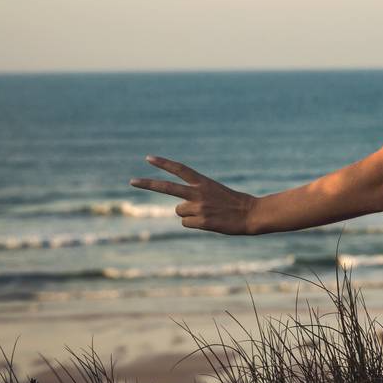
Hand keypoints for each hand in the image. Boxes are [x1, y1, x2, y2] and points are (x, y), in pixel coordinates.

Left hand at [129, 156, 257, 234]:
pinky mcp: (201, 221)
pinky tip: (209, 221)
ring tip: (207, 213)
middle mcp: (198, 192)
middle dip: (147, 184)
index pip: (180, 169)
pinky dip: (195, 224)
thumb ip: (195, 195)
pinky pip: (186, 223)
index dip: (164, 163)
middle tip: (131, 181)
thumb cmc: (233, 202)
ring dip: (189, 214)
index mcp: (203, 182)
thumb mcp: (214, 191)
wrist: (251, 214)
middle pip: (167, 187)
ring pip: (179, 211)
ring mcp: (199, 207)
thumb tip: (179, 210)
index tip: (148, 158)